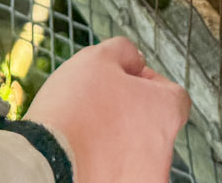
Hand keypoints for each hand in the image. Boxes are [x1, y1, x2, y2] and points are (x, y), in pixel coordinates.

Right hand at [26, 36, 190, 182]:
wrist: (47, 162)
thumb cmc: (74, 110)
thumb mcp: (97, 58)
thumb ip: (125, 52)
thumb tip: (136, 59)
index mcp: (166, 114)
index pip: (173, 95)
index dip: (148, 83)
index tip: (123, 82)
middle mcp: (165, 152)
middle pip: (153, 126)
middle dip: (130, 115)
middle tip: (97, 109)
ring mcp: (147, 180)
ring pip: (137, 156)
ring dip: (118, 144)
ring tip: (85, 137)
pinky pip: (120, 176)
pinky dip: (106, 168)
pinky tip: (83, 157)